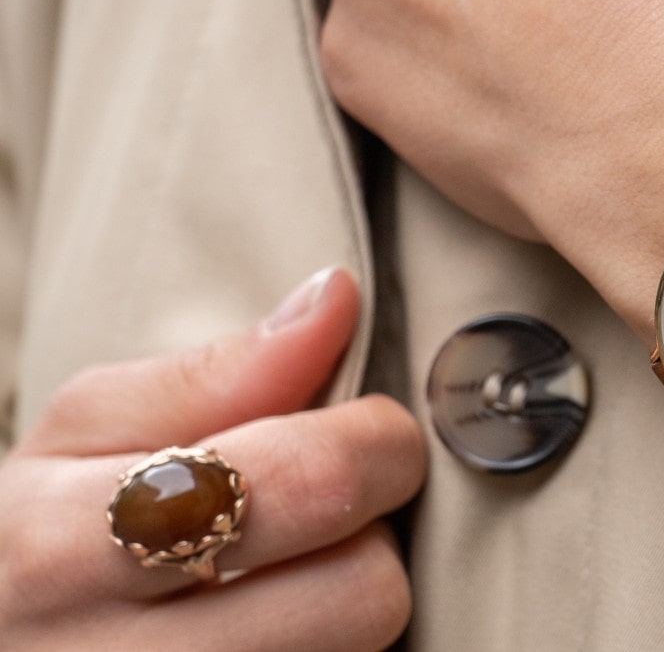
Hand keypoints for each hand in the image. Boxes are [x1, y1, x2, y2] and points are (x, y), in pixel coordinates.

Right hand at [0, 269, 424, 650]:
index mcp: (76, 548)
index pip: (309, 485)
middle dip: (371, 531)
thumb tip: (334, 299)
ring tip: (283, 575)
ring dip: (348, 597)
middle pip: (364, 593)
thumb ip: (216, 369)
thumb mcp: (79, 433)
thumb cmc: (25, 540)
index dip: (376, 441)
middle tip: (325, 509)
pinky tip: (272, 624)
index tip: (365, 426)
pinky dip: (326, 644)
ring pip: (363, 649)